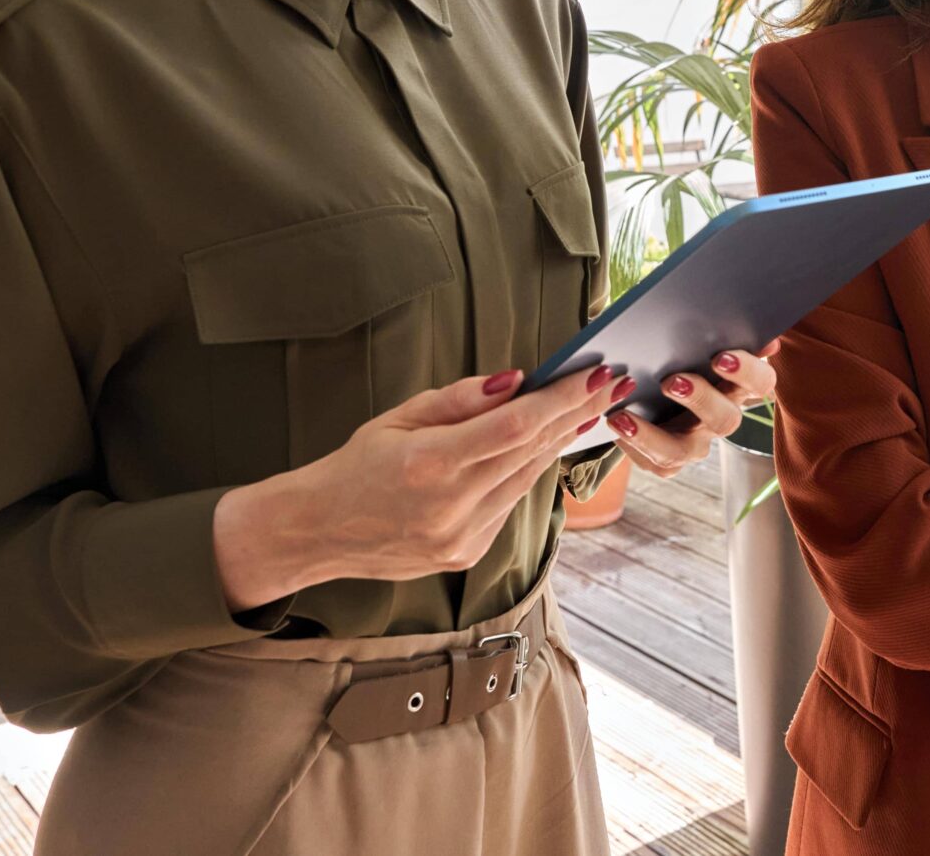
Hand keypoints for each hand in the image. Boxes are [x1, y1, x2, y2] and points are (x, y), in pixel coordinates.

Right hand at [214, 364, 629, 609]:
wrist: (318, 532)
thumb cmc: (355, 466)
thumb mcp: (399, 417)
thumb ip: (461, 400)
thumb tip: (518, 380)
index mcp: (430, 464)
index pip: (514, 426)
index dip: (561, 399)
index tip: (596, 375)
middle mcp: (451, 506)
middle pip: (531, 451)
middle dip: (575, 413)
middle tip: (612, 383)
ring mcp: (462, 537)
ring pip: (527, 479)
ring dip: (560, 441)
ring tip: (589, 408)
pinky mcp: (467, 555)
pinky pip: (509, 504)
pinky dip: (527, 472)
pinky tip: (544, 446)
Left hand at [606, 339, 782, 478]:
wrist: (649, 383)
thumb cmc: (679, 350)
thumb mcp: (694, 338)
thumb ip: (713, 327)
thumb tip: (730, 318)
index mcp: (737, 384)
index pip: (761, 382)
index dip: (747, 371)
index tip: (721, 356)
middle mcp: (721, 417)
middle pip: (726, 419)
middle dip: (701, 400)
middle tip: (672, 381)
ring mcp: (695, 443)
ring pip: (683, 450)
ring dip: (654, 435)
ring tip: (623, 416)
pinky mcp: (668, 460)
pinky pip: (653, 461)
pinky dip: (632, 443)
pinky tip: (614, 422)